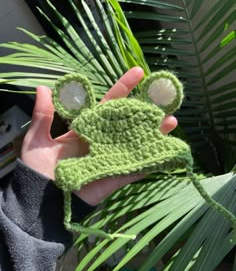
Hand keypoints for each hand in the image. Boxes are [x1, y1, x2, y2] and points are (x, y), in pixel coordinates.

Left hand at [21, 67, 176, 205]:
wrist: (41, 199)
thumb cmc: (37, 168)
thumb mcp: (37, 138)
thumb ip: (43, 114)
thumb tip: (44, 87)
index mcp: (86, 129)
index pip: (108, 104)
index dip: (122, 89)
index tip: (138, 72)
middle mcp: (102, 141)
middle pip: (128, 122)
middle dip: (146, 109)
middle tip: (164, 95)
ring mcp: (111, 158)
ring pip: (136, 143)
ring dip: (155, 133)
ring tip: (172, 120)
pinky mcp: (116, 176)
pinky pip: (137, 168)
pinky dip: (152, 161)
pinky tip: (168, 150)